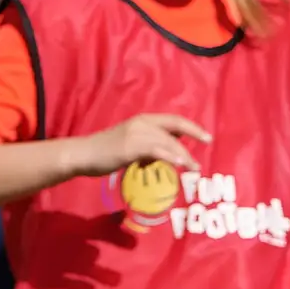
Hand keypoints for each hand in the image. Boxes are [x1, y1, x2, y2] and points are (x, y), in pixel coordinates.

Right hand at [71, 110, 207, 179]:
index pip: (174, 120)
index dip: (192, 127)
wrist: (82, 155)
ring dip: (184, 155)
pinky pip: (156, 150)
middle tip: (205, 154)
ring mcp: (136, 134)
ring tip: (194, 168)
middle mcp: (142, 123)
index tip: (207, 137)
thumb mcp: (133, 145)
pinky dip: (170, 156)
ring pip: (168, 141)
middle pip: (175, 128)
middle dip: (193, 139)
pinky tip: (180, 164)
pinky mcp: (130, 146)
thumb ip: (151, 145)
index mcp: (143, 120)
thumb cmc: (106, 152)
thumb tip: (170, 150)